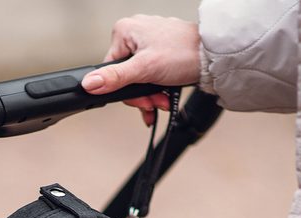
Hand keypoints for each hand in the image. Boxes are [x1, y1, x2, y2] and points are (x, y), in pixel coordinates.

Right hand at [81, 15, 200, 125]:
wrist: (211, 57)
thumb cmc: (183, 53)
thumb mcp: (144, 69)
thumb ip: (115, 78)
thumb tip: (89, 83)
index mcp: (124, 31)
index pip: (110, 71)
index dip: (125, 91)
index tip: (141, 100)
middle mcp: (134, 33)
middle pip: (125, 77)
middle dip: (141, 95)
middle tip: (154, 102)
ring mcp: (148, 42)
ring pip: (138, 79)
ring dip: (150, 96)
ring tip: (162, 101)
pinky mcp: (159, 52)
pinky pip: (149, 75)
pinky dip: (155, 90)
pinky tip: (163, 98)